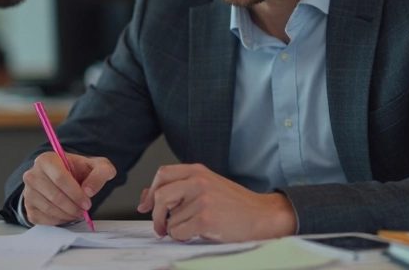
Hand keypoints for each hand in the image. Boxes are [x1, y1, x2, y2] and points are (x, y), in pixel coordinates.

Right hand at [22, 151, 115, 225]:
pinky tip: (66, 215)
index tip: (87, 203)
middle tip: (83, 210)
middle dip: (72, 206)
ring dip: (67, 214)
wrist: (64, 178)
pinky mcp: (28, 207)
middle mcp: (32, 174)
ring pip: (49, 208)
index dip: (76, 193)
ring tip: (77, 212)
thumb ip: (101, 172)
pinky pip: (43, 218)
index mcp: (47, 159)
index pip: (60, 178)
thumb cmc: (78, 171)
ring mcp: (28, 192)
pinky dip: (58, 220)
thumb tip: (88, 190)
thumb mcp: (97, 166)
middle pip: (54, 196)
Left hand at [136, 163, 295, 241]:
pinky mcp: (205, 218)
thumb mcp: (207, 188)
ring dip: (175, 229)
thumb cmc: (236, 205)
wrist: (263, 216)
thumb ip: (180, 189)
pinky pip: (178, 232)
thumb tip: (147, 197)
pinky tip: (197, 234)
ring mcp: (202, 199)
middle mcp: (199, 181)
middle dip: (155, 215)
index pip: (162, 174)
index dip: (150, 192)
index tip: (145, 206)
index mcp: (198, 171)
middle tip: (160, 227)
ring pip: (169, 219)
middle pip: (160, 195)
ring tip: (192, 228)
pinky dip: (182, 237)